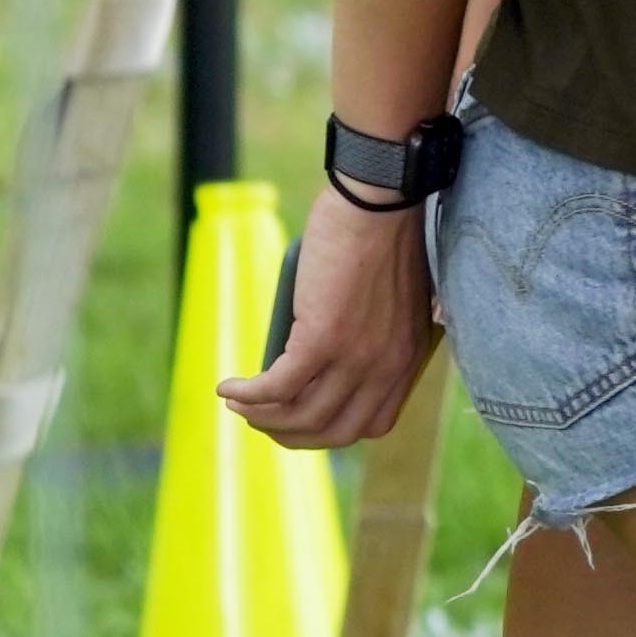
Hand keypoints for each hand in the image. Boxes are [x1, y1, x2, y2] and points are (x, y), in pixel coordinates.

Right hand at [216, 183, 437, 450]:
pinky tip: (228, 386)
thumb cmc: (386, 235)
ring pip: (301, 416)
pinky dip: (247, 394)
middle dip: (291, 436)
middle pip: (334, 432)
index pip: (372, 422)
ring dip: (261, 419)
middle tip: (261, 420)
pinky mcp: (321, 338)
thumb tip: (342, 352)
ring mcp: (355, 356)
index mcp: (407, 358)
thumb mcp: (398, 299)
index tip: (301, 419)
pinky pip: (276, 387)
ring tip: (238, 404)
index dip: (330, 431)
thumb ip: (383, 330)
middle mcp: (386, 365)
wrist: (381, 200)